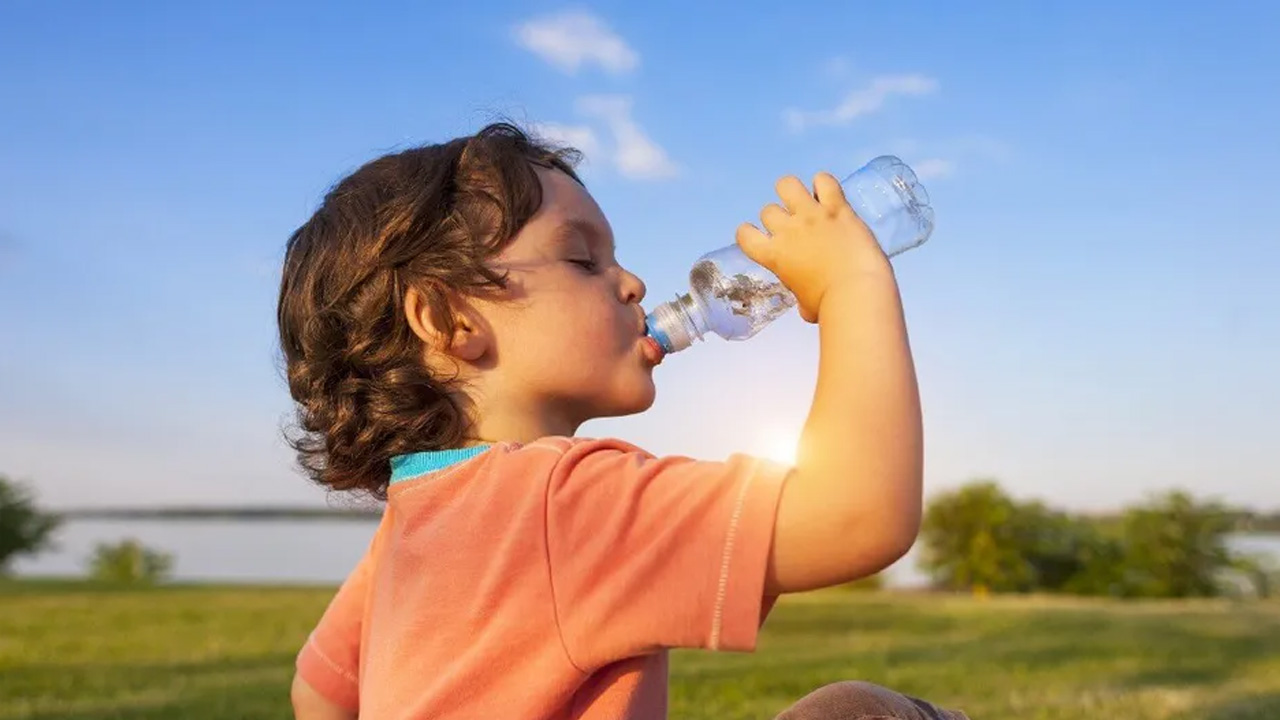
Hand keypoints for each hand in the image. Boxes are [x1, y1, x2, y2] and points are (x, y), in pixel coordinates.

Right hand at [735, 173, 890, 322]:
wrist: (857, 292)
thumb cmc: (830, 306)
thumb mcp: (804, 305)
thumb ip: (800, 294)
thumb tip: (806, 304)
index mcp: (773, 256)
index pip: (744, 234)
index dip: (749, 234)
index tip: (762, 238)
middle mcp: (787, 230)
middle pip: (768, 210)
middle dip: (779, 218)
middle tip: (796, 229)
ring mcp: (811, 215)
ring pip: (787, 184)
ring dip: (793, 192)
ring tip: (806, 202)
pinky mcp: (837, 208)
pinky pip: (824, 181)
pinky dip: (824, 184)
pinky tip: (829, 195)